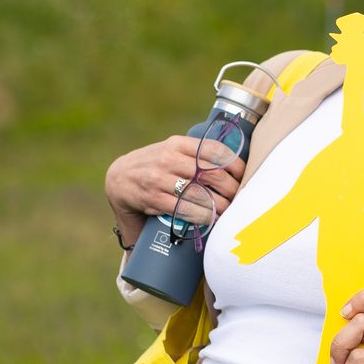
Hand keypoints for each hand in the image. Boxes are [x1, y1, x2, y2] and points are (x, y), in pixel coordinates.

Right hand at [105, 134, 243, 244]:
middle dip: (231, 189)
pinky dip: (202, 216)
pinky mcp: (153, 198)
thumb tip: (234, 164)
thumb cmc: (155, 166)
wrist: (118, 179)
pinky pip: (184, 209)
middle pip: (211, 174)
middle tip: (239, 198)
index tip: (245, 176)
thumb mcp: (172, 151)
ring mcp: (159, 179)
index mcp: (177, 144)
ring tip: (229, 212)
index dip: (235, 165)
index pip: (214, 150)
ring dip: (219, 206)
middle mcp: (169, 158)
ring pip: (200, 194)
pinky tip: (212, 219)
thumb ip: (196, 154)